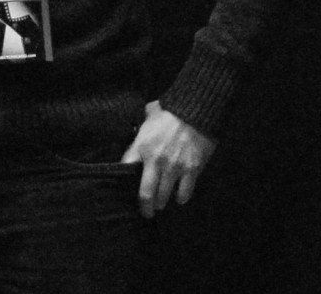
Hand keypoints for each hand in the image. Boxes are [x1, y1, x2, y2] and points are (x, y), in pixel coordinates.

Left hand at [122, 100, 216, 218]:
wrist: (197, 109)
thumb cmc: (170, 113)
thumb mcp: (148, 118)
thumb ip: (140, 131)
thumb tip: (134, 136)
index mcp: (142, 148)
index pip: (126, 171)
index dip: (123, 184)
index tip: (126, 192)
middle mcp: (156, 161)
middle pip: (146, 194)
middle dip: (146, 207)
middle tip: (147, 212)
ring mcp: (175, 167)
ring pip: (164, 197)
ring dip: (162, 203)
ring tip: (162, 204)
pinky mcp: (192, 169)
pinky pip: (185, 192)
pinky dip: (181, 197)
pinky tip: (180, 197)